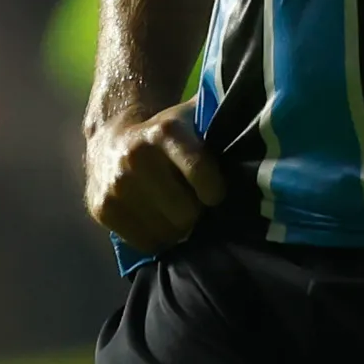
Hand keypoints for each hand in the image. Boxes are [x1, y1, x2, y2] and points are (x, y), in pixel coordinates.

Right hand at [83, 96, 228, 249]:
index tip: (214, 193)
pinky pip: (145, 243)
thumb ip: (222, 125)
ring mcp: (116, 186)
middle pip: (186, 213)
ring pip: (167, 233)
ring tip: (173, 211)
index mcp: (166, 132)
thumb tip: (262, 131)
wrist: (110, 137)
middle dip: (196, 213)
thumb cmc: (166, 135)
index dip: (215, 191)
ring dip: (177, 228)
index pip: (202, 173)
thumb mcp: (192, 120)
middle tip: (192, 203)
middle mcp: (136, 157)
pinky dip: (156, 237)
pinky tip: (155, 218)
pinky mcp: (101, 208)